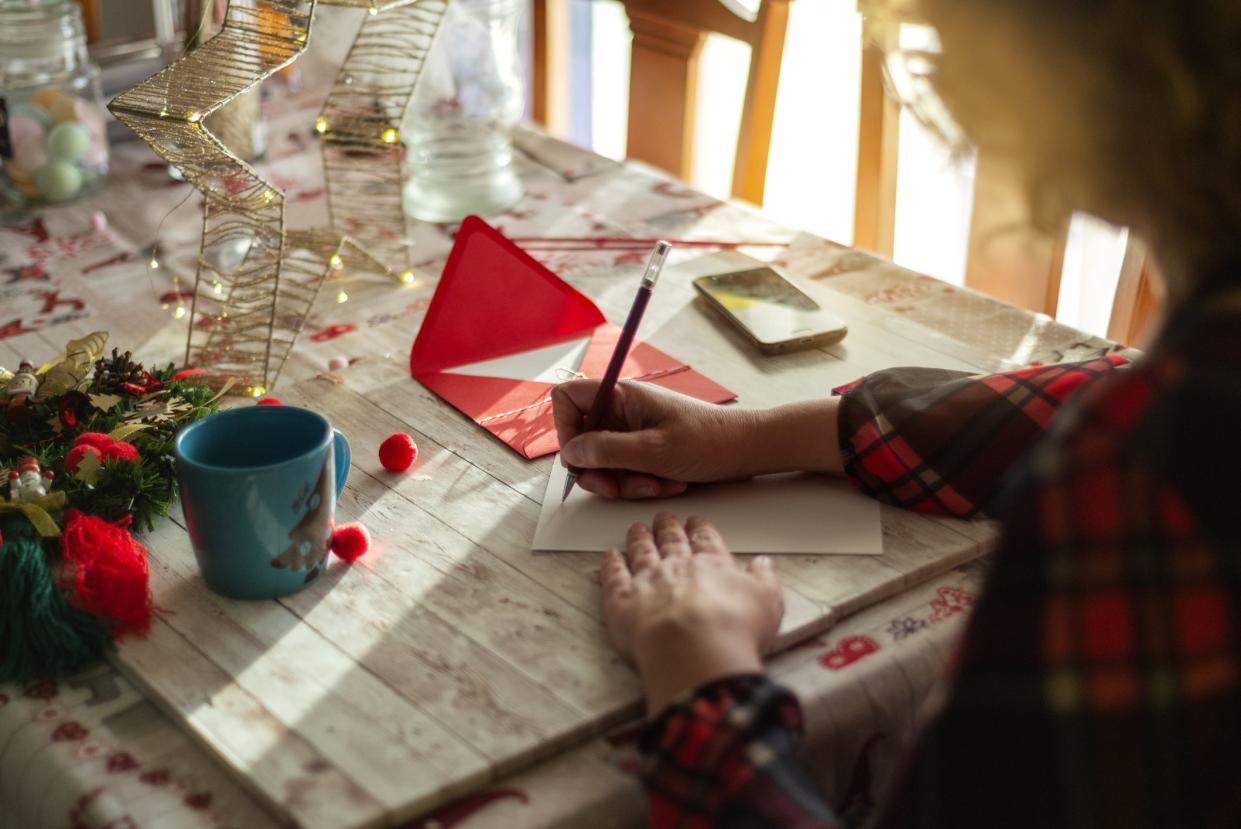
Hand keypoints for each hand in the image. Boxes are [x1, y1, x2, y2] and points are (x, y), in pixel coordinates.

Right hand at [552, 380, 757, 498]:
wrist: (747, 451)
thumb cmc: (708, 442)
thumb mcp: (653, 451)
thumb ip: (606, 451)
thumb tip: (571, 452)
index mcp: (622, 396)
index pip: (567, 399)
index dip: (564, 428)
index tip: (580, 456)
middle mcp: (623, 411)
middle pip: (583, 440)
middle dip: (599, 470)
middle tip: (616, 488)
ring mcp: (633, 432)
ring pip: (604, 463)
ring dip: (625, 482)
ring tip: (657, 484)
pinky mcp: (645, 451)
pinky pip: (625, 472)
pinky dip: (641, 483)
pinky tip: (668, 484)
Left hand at [600, 513, 783, 713]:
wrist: (695, 649)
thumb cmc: (733, 629)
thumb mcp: (767, 602)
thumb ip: (764, 580)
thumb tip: (764, 564)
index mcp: (711, 565)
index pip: (705, 540)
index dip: (700, 529)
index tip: (696, 521)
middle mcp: (676, 567)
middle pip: (670, 540)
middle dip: (667, 527)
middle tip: (664, 517)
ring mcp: (646, 581)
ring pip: (641, 552)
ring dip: (639, 539)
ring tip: (637, 529)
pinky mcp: (621, 600)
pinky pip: (614, 576)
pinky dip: (611, 564)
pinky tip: (610, 556)